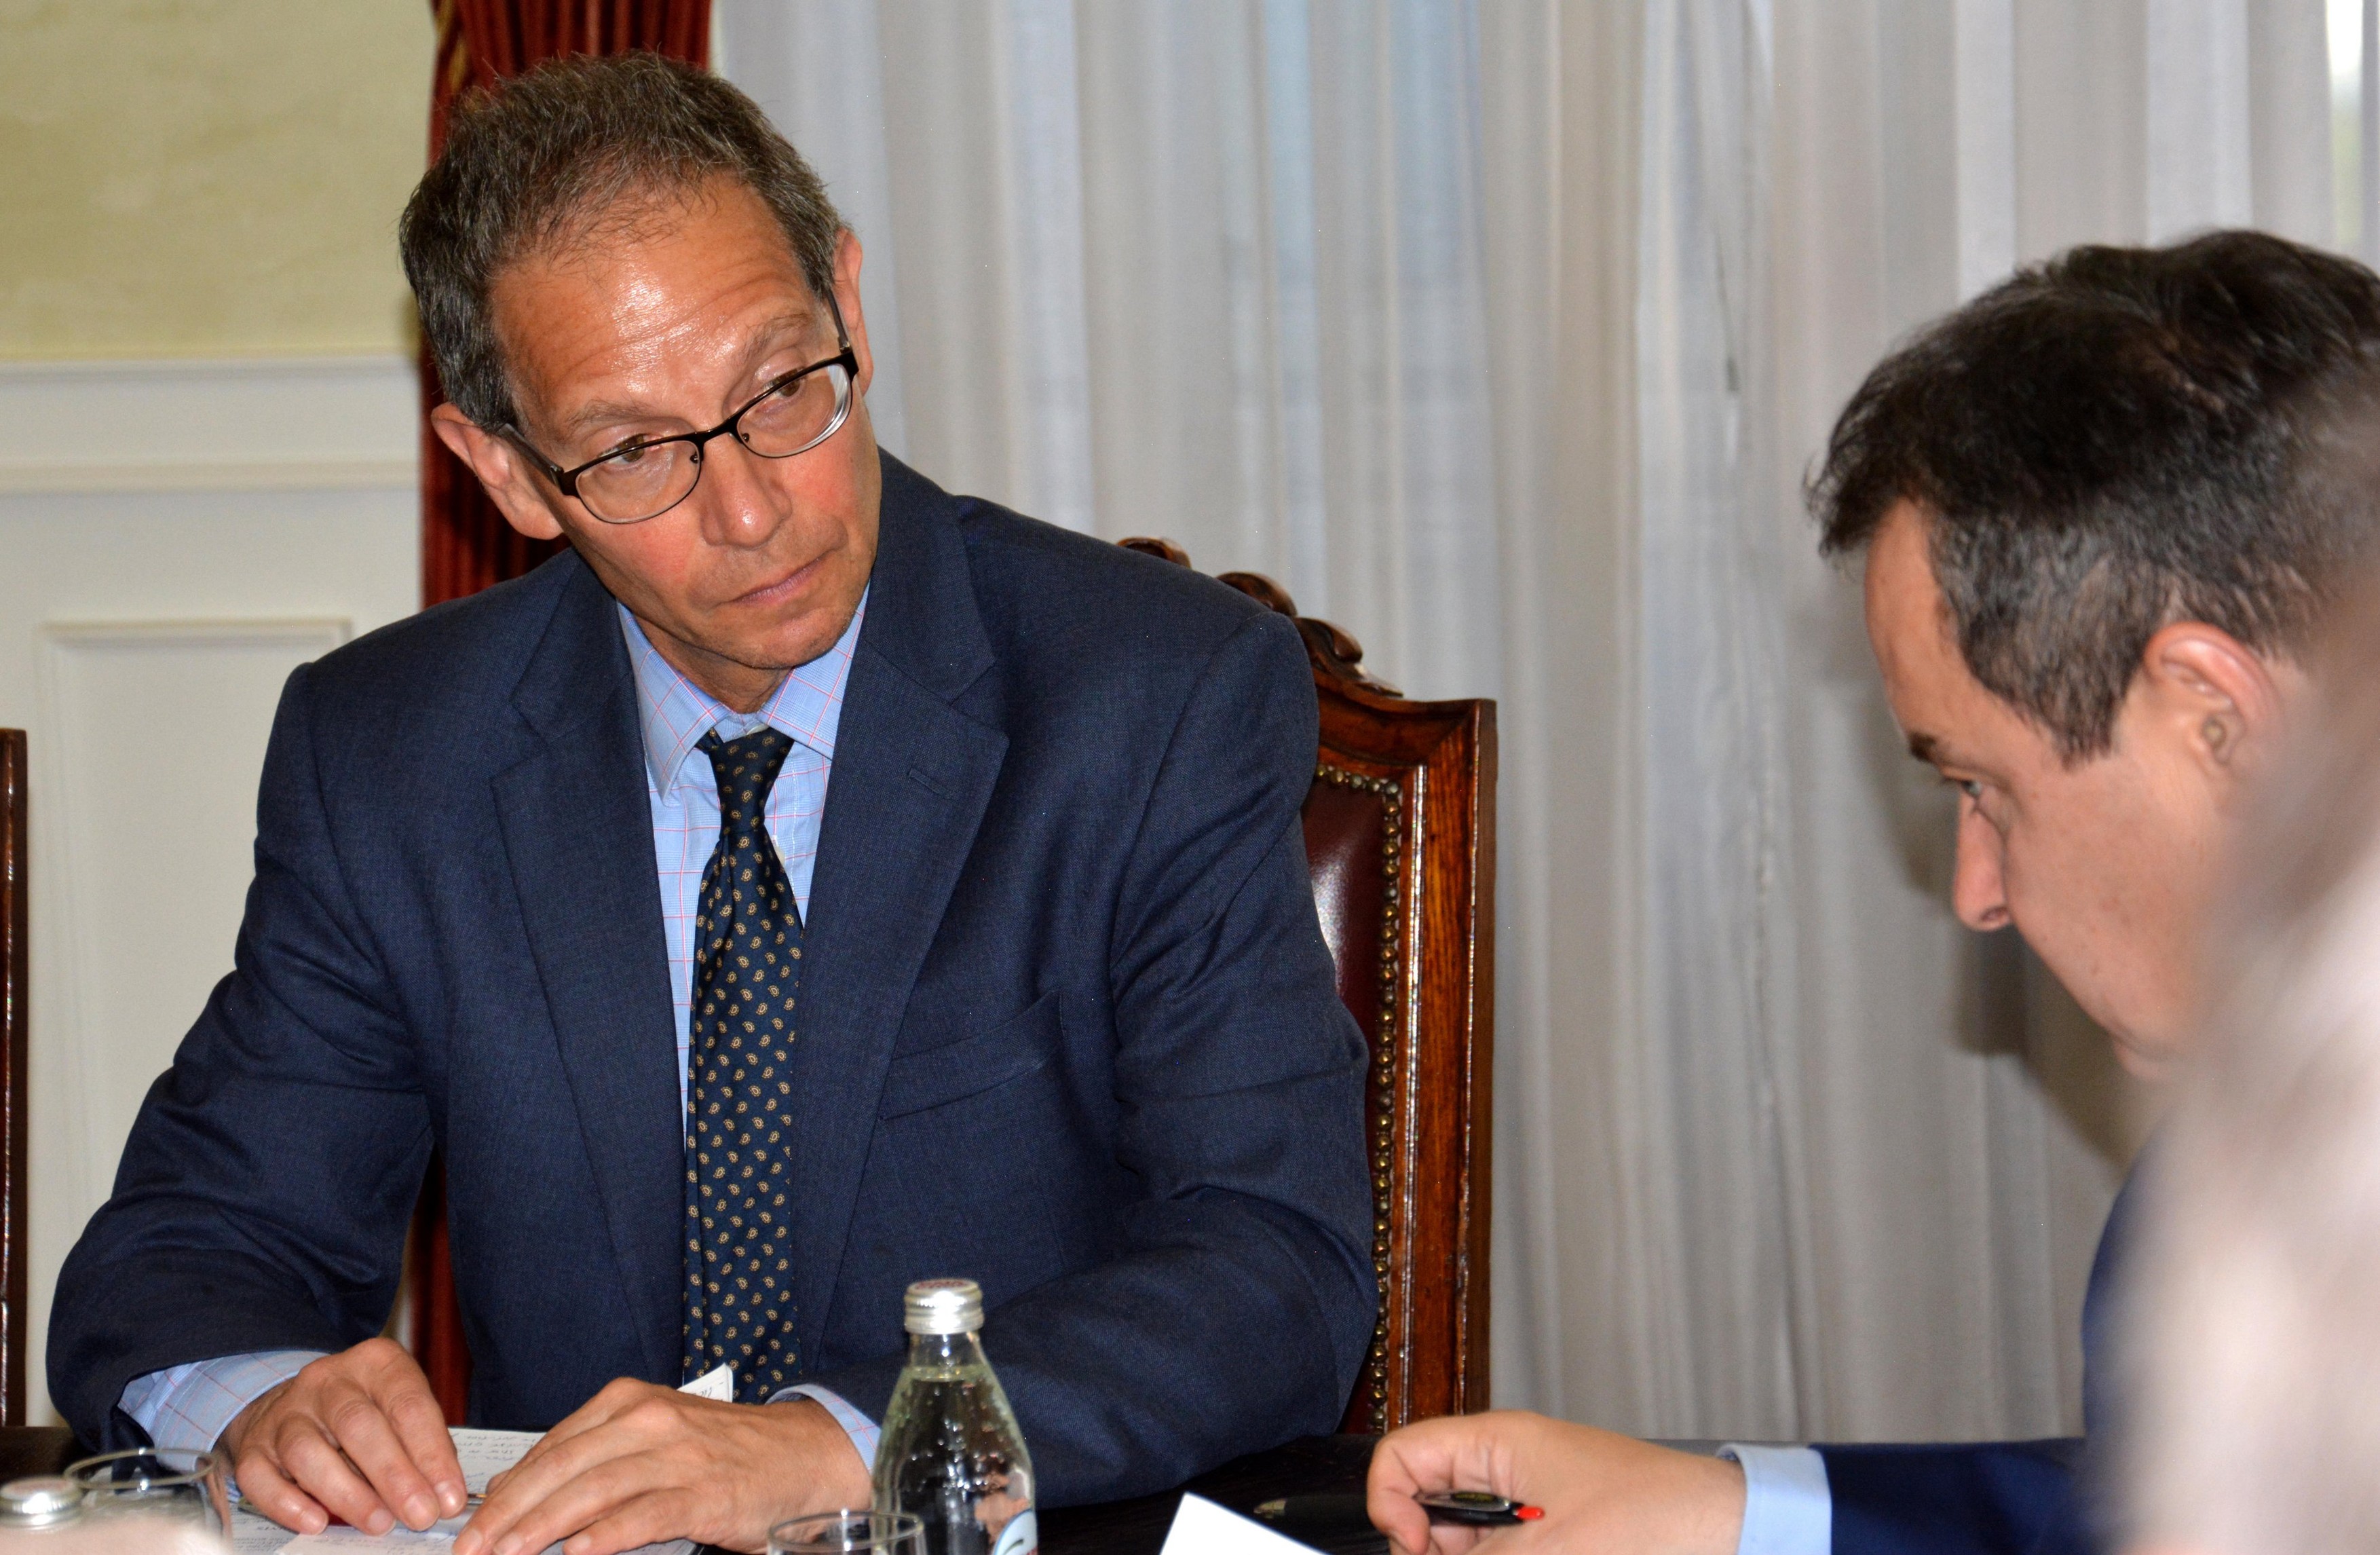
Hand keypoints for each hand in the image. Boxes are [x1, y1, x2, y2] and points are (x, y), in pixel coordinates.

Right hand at [220, 1336, 468, 1535]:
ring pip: (308, 1451)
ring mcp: (285, 1412)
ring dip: (347, 1493)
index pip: (408, 1405)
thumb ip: (423, 1445)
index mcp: (375, 1363)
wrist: (299, 1400)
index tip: (448, 1497)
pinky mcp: (253, 1447)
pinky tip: (316, 1524)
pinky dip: (288, 1504)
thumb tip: (444, 1497)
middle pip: (358, 1425)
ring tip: (379, 1523)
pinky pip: (261, 1477)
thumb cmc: (367, 1410)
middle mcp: (327, 1381)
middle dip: (394, 1476)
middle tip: (420, 1515)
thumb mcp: (402, 1408)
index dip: (432, 1454)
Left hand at [452, 1380, 871, 1554]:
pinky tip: (579, 1552)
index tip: (468, 1528)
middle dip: (507, 1515)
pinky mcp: (704, 1492)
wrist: (803, 1454)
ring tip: (507, 1554)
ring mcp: (676, 1455)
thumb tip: (515, 1494)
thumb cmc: (724, 1452)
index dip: (502, 1493)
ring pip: (592, 1491)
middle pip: (559, 1469)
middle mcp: (647, 1420)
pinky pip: (644, 1514)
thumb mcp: (652, 1438)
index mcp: (626, 1402)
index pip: (547, 1449)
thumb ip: (590, 1459)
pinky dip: (607, 1535)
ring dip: (542, 1528)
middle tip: (471, 1549)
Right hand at [1367, 1411, 1745, 1554]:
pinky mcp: (1557, 1535)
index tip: (1413, 1552)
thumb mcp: (1547, 1550)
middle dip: (1435, 1548)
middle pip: (1428, 1508)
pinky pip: (1505, 1550)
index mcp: (1498, 1442)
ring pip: (1467, 1540)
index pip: (1402, 1457)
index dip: (1390, 1506)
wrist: (1734, 1536)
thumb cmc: (1660, 1518)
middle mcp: (1509, 1467)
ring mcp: (1533, 1504)